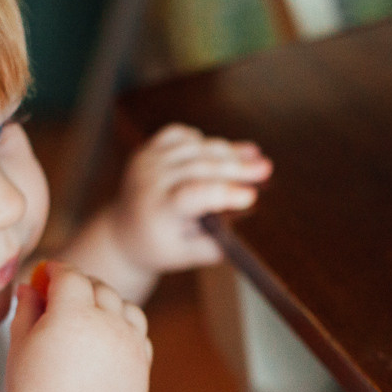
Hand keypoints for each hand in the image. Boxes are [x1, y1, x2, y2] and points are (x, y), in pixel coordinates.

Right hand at [6, 263, 151, 391]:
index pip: (70, 276)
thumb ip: (27, 310)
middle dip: (81, 285)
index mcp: (73, 315)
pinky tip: (106, 338)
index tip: (46, 275)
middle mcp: (109, 325)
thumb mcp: (20, 348)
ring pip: (126, 307)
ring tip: (87, 317)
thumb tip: (31, 286)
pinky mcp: (143, 366)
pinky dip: (125, 328)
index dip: (56, 271)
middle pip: (100, 287)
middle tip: (62, 295)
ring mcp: (131, 346)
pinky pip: (139, 334)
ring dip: (108, 303)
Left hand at [108, 123, 272, 273]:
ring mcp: (148, 161)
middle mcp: (150, 180)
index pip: (193, 194)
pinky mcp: (149, 149)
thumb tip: (244, 225)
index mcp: (159, 210)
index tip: (251, 197)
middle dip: (237, 167)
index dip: (223, 193)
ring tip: (256, 155)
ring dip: (228, 151)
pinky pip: (181, 135)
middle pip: (200, 166)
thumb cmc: (161, 246)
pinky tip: (224, 150)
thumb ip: (215, 244)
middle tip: (266, 168)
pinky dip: (205, 141)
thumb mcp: (188, 256)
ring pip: (194, 147)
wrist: (125, 233)